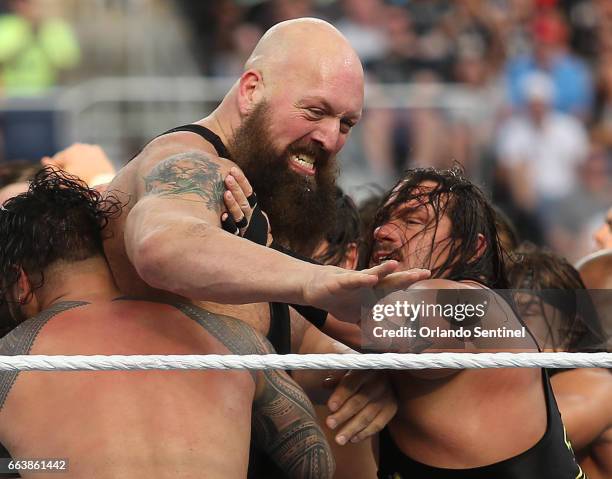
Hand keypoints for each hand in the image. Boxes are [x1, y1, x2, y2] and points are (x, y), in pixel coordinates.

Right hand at [41, 143, 114, 186]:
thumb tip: (44, 159)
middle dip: (69, 165)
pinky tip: (90, 170)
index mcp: (69, 151)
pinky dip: (88, 161)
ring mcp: (90, 148)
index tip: (63, 178)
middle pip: (69, 157)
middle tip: (74, 177)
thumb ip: (52, 168)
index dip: (58, 169)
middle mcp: (79, 146)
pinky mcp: (99, 152)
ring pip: (79, 155)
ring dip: (78, 162)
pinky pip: (89, 156)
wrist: (103, 184)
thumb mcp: (64, 177)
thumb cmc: (82, 182)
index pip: (57, 160)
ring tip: (82, 174)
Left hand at [221, 167, 270, 245]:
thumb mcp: (246, 211)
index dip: (241, 180)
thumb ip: (240, 197)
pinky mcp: (237, 236)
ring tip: (225, 193)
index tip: (232, 169)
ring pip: (240, 214)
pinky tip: (223, 216)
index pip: (248, 191)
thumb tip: (228, 176)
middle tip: (228, 177)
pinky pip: (234, 230)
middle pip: (244, 200)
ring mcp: (244, 226)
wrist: (250, 247)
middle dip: (236, 189)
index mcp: (251, 207)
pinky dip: (229, 223)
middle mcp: (249, 216)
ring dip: (233, 204)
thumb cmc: (244, 224)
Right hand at [304, 262, 429, 323]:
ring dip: (385, 271)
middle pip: (390, 280)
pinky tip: (372, 278)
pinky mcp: (341, 282)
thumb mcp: (357, 316)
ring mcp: (355, 281)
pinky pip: (354, 280)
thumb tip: (384, 343)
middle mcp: (368, 283)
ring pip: (373, 275)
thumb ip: (371, 326)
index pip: (395, 287)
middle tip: (425, 273)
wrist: (315, 287)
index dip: (410, 283)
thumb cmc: (340, 298)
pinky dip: (363, 279)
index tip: (427, 277)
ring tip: (398, 266)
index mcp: (374, 291)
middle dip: (407, 277)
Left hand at [325, 370, 397, 444]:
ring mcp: (386, 396)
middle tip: (329, 424)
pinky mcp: (391, 409)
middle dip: (343, 415)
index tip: (330, 407)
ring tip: (339, 439)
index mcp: (364, 371)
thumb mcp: (349, 372)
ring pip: (368, 415)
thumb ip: (337, 379)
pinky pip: (378, 424)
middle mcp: (377, 383)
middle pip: (358, 401)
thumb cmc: (361, 375)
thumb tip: (324, 384)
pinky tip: (352, 439)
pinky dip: (365, 433)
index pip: (351, 384)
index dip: (340, 396)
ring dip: (352, 429)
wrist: (387, 376)